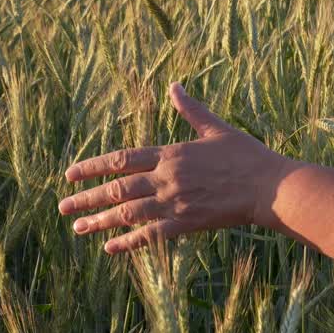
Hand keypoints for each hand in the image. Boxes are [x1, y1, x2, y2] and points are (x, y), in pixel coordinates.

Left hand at [57, 81, 289, 254]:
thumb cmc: (247, 156)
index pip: (122, 159)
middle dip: (87, 198)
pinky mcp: (186, 224)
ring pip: (128, 214)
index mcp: (172, 153)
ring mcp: (175, 203)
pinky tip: (110, 247)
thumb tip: (174, 85)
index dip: (93, 167)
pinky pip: (150, 235)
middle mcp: (167, 178)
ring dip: (100, 221)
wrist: (269, 187)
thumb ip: (191, 110)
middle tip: (63, 206)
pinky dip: (128, 242)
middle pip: (118, 189)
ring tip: (78, 227)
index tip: (70, 174)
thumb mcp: (217, 129)